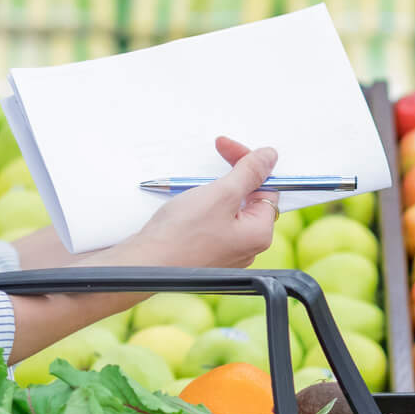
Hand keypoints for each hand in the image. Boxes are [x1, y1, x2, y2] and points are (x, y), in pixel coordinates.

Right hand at [127, 138, 279, 269]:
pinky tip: (187, 204)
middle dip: (231, 176)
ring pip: (228, 209)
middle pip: (248, 198)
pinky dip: (202, 207)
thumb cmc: (181, 236)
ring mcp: (226, 251)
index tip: (228, 149)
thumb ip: (249, 173)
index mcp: (259, 234)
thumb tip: (270, 157)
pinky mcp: (205, 251)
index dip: (249, 164)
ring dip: (214, 191)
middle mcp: (246, 246)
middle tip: (211, 163)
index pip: (267, 188)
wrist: (144, 264)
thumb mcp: (221, 194)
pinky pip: (212, 221)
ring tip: (194, 188)